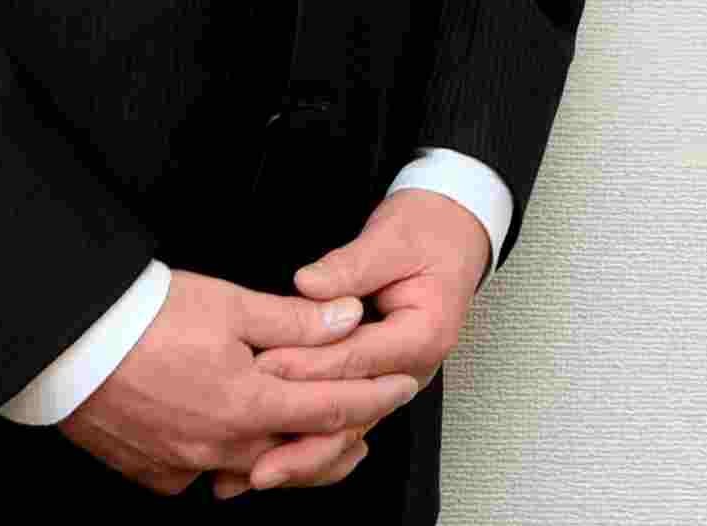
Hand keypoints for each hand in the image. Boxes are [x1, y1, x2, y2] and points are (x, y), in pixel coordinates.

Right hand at [55, 267, 420, 496]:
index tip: (401, 387)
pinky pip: (205, 475)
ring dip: (290, 456)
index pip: (331, 408)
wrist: (69, 343)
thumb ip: (295, 320)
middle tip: (368, 427)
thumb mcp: (229, 303)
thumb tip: (346, 318)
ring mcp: (186, 465)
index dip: (373, 397)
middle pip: (300, 454)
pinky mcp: (155, 472)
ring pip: (255, 471)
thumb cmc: (142, 317)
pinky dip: (230, 462)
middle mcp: (222, 447)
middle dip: (342, 440)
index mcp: (248, 405)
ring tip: (313, 443)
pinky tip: (235, 448)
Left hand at [208, 189, 489, 497]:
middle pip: (354, 414)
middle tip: (254, 454)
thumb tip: (309, 284)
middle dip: (302, 437)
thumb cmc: (426, 234)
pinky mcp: (374, 379)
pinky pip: (343, 415)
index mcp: (422, 336)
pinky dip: (310, 434)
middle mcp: (410, 370)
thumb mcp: (390, 239)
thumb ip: (349, 266)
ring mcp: (393, 381)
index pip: (356, 359)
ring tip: (256, 473)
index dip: (308, 365)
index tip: (265, 368)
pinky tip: (275, 451)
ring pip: (348, 426)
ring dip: (302, 452)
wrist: (452, 234)